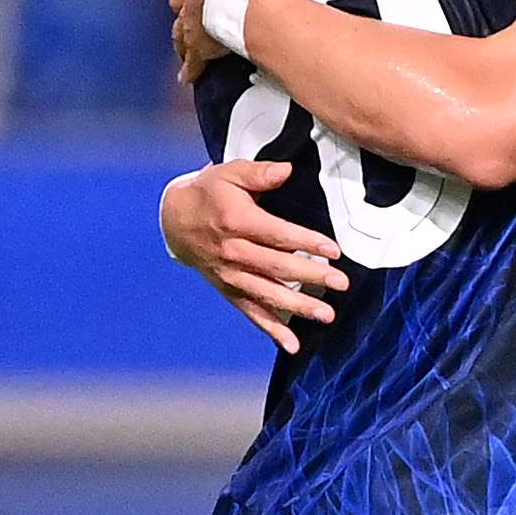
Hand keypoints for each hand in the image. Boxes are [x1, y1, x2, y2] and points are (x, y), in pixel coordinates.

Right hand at [162, 157, 344, 352]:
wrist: (175, 221)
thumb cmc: (208, 194)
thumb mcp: (230, 173)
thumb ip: (260, 173)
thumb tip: (287, 170)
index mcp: (237, 221)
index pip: (278, 235)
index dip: (307, 242)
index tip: (334, 251)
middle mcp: (234, 252)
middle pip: (277, 266)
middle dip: (311, 276)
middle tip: (340, 283)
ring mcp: (231, 275)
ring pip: (268, 294)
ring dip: (298, 306)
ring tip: (326, 314)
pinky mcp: (229, 290)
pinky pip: (251, 312)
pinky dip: (272, 329)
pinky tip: (293, 344)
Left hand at [167, 0, 277, 81]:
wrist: (244, 3)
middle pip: (179, 0)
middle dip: (184, 3)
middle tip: (192, 8)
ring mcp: (193, 25)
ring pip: (181, 32)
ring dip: (184, 36)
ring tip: (187, 43)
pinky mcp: (200, 50)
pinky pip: (192, 63)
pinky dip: (189, 69)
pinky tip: (186, 77)